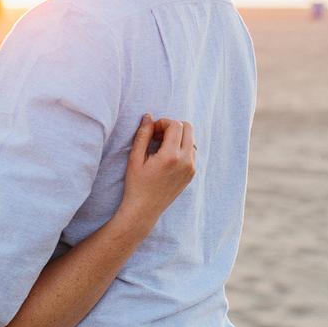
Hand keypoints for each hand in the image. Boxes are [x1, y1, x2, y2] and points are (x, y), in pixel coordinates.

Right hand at [118, 115, 195, 232]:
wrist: (144, 210)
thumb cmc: (136, 184)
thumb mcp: (135, 158)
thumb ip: (143, 135)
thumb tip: (148, 117)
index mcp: (171, 156)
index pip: (176, 125)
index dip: (163, 122)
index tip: (152, 130)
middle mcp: (186, 161)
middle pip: (188, 127)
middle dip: (172, 126)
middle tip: (157, 136)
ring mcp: (191, 168)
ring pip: (191, 139)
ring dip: (178, 136)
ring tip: (161, 146)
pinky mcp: (192, 173)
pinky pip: (192, 151)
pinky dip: (182, 147)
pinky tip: (167, 156)